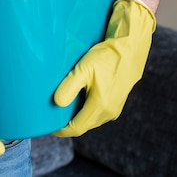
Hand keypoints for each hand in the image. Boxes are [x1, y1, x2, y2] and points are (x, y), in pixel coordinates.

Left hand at [53, 0, 155, 136]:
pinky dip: (86, 107)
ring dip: (77, 113)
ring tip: (65, 101)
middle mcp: (108, 113)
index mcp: (99, 107)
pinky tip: (80, 95)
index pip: (76, 127)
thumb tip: (57, 102)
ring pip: (90, 118)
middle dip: (67, 120)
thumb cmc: (106, 58)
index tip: (49, 124)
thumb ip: (69, 87)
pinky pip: (98, 111)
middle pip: (83, 124)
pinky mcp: (116, 102)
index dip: (61, 129)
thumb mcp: (84, 69)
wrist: (129, 49)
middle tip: (53, 110)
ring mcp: (114, 108)